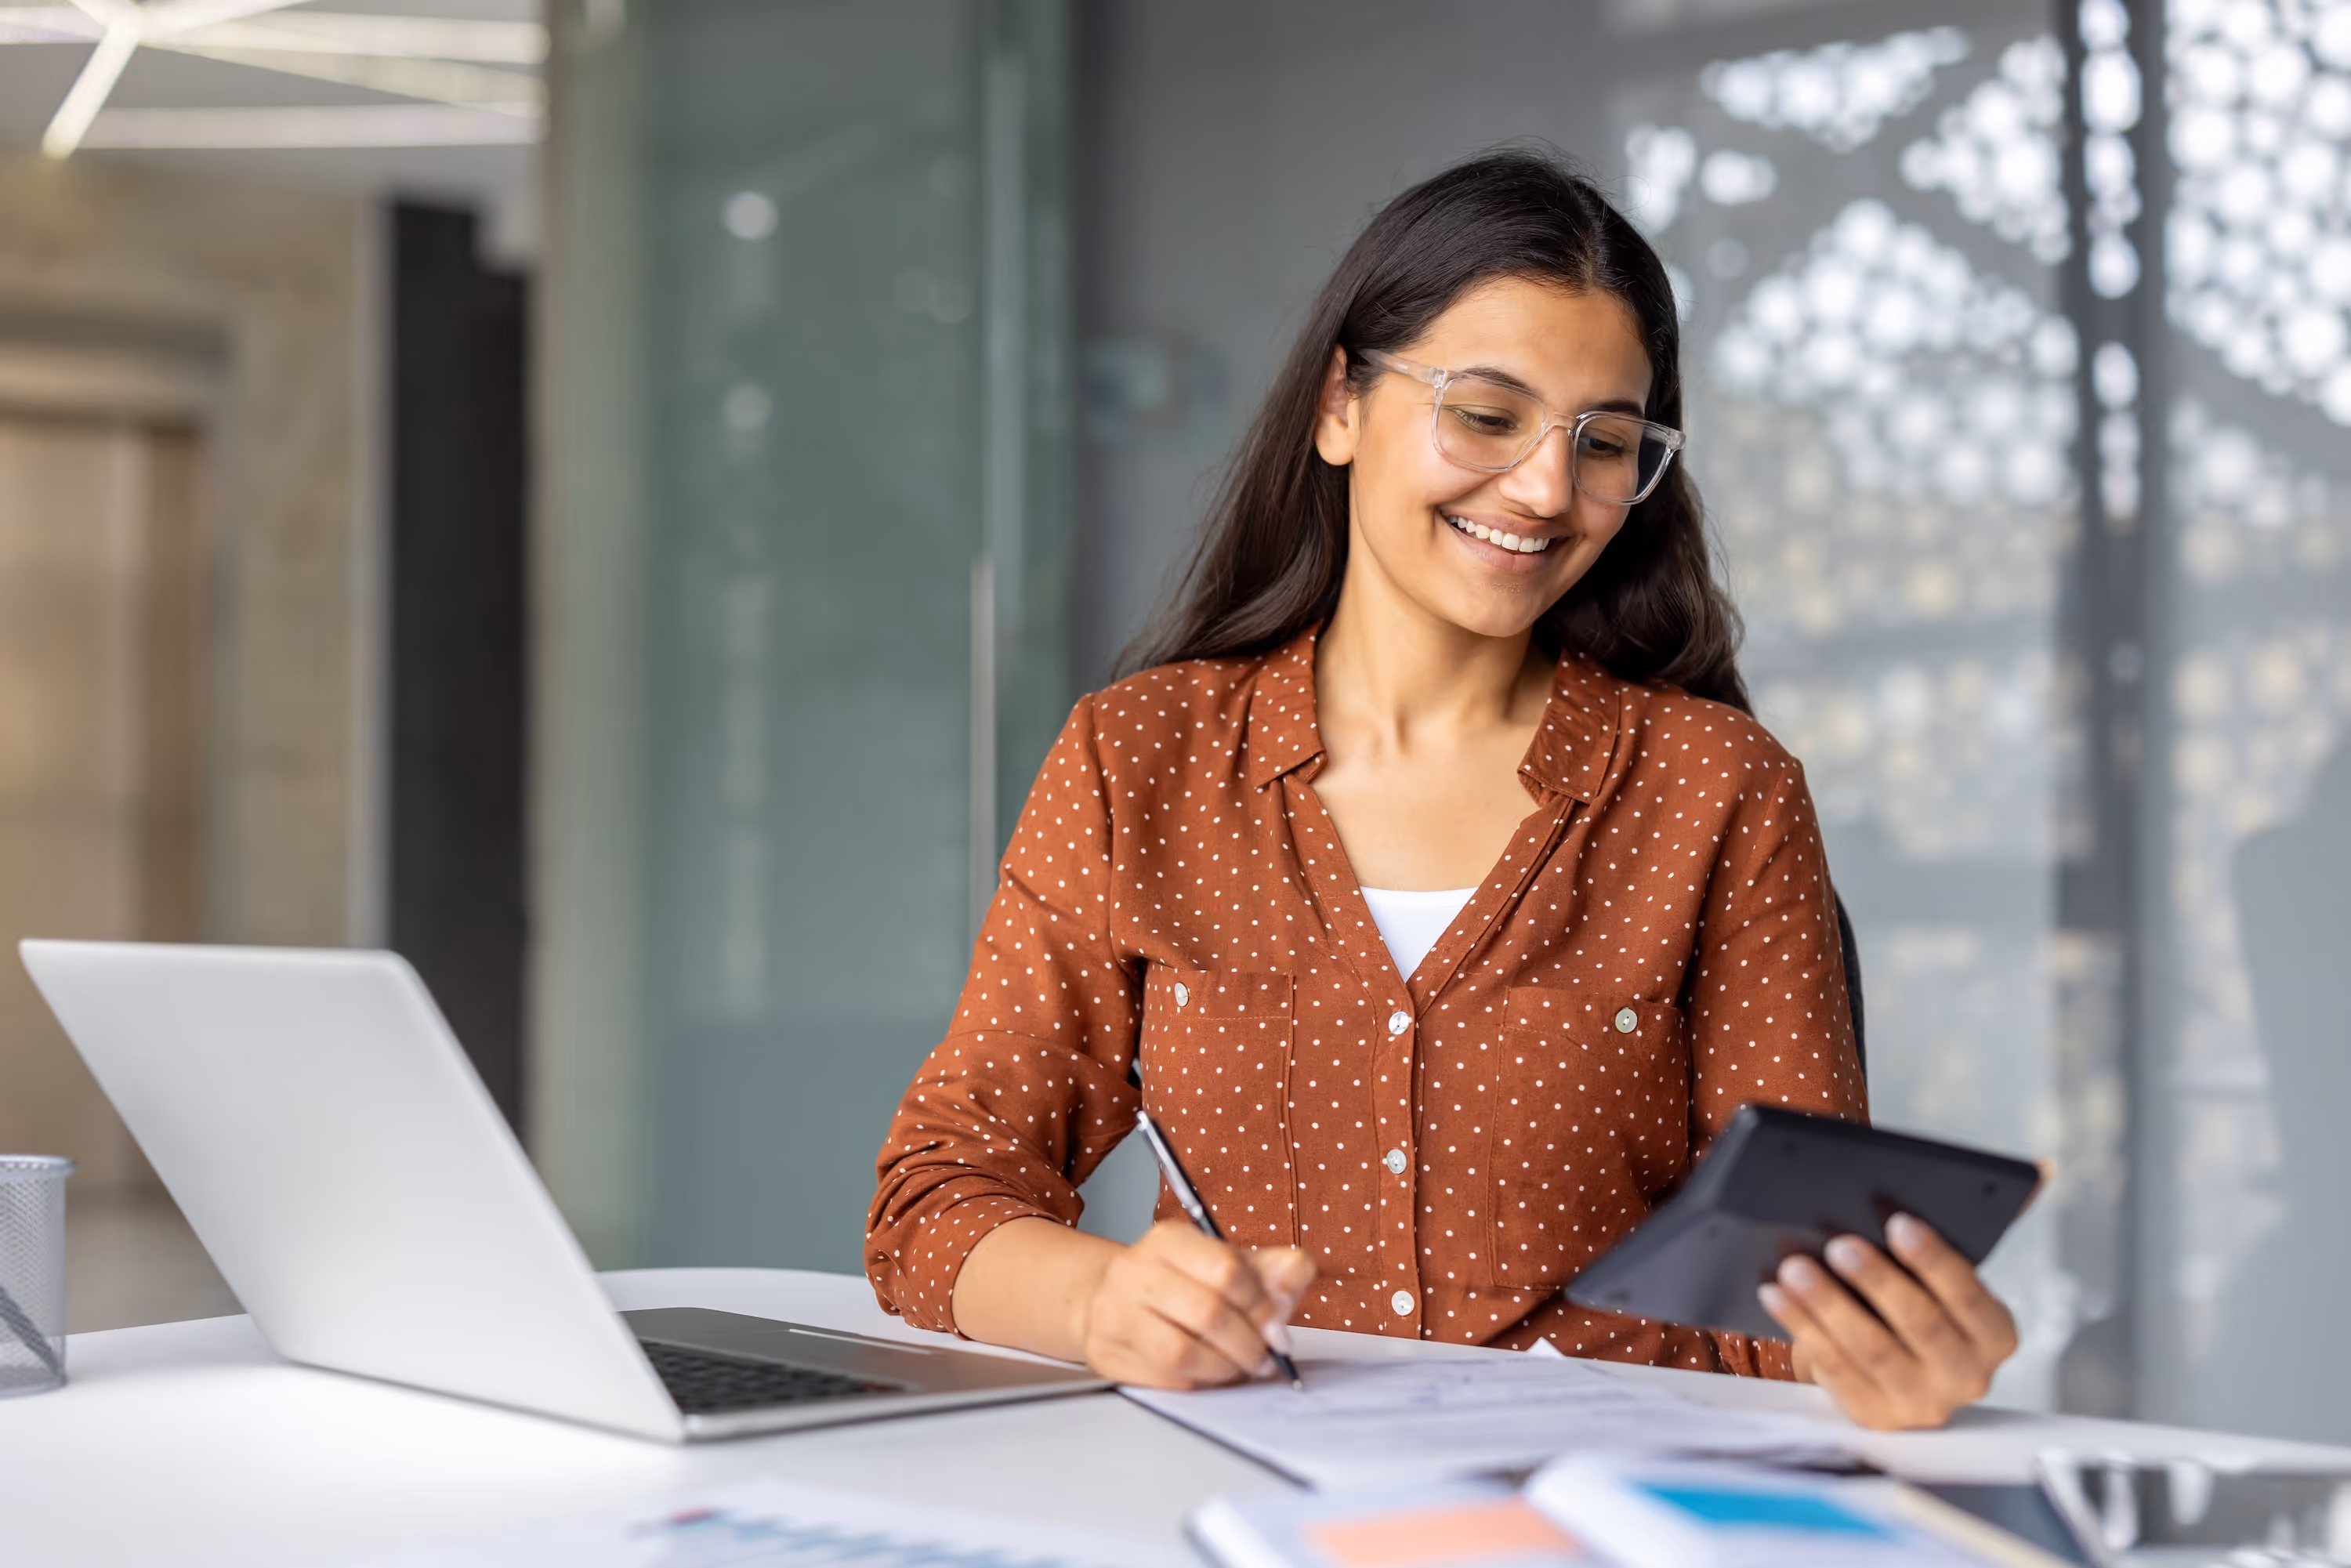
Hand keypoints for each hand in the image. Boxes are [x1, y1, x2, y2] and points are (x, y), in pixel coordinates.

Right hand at [1076, 1220, 1314, 1388]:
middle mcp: (1134, 1270)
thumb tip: (1297, 1273)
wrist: (1117, 1301)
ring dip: (1222, 1368)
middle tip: (1264, 1359)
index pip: (1226, 1269)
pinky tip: (1208, 1375)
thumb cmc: (1183, 1284)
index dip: (1262, 1306)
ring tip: (1237, 1369)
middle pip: (1206, 1312)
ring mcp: (1113, 1312)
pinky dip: (1197, 1383)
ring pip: (1180, 1351)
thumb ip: (1273, 1270)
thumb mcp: (1229, 1265)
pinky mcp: (1106, 1353)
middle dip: (1247, 1344)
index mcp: (1169, 1239)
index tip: (1278, 1328)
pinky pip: (1162, 1379)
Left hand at [1758, 1213, 2018, 1429]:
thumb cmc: (1917, 1307)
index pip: (1969, 1295)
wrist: (1898, 1371)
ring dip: (1829, 1304)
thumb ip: (1940, 1250)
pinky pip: (1834, 1369)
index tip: (1899, 1222)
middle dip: (1877, 1280)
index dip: (1934, 1259)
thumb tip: (1952, 1194)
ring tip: (1795, 1268)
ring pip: (1871, 1349)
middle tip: (1840, 1244)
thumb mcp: (1941, 1285)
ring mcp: (1922, 1403)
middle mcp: (1968, 1376)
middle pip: (1920, 1323)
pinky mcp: (1876, 1415)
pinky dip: (1802, 1328)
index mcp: (1993, 1334)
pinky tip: (1777, 1296)